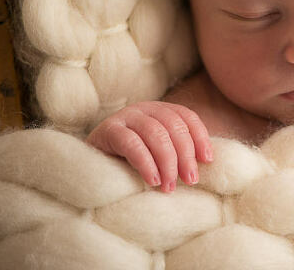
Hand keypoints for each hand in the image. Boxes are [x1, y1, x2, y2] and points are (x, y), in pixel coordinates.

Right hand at [85, 101, 213, 191]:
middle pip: (174, 126)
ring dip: (167, 162)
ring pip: (156, 133)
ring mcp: (125, 116)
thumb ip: (177, 153)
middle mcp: (145, 108)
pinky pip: (132, 143)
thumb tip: (206, 164)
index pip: (187, 117)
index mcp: (160, 110)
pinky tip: (152, 180)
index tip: (208, 161)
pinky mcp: (108, 130)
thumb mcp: (156, 154)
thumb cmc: (128, 162)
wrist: (85, 164)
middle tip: (191, 180)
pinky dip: (145, 162)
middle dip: (186, 155)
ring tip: (170, 186)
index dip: (200, 137)